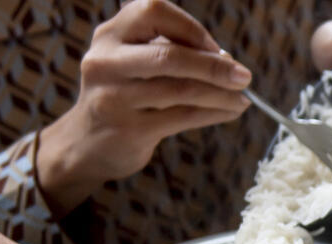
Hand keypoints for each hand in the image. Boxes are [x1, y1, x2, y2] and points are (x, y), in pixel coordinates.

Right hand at [39, 0, 251, 210]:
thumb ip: (173, 52)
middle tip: (244, 77)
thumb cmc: (124, 93)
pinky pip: (184, 117)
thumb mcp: (136, 62)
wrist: (86, 143)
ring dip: (222, 94)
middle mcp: (105, 62)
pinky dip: (215, 113)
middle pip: (170, 55)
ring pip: (182, 90)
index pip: (154, 12)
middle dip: (215, 66)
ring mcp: (114, 98)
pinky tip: (230, 111)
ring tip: (242, 98)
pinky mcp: (129, 130)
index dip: (191, 28)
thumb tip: (226, 60)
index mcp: (110, 35)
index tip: (215, 48)